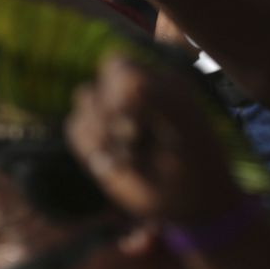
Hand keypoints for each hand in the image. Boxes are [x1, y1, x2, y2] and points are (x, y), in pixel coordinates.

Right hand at [66, 56, 241, 224]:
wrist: (189, 203)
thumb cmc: (195, 160)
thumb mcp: (183, 123)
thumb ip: (156, 95)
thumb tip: (122, 87)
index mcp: (154, 81)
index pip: (116, 64)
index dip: (116, 87)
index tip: (136, 115)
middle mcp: (126, 95)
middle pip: (92, 88)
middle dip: (107, 116)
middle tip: (135, 138)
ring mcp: (107, 117)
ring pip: (80, 111)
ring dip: (102, 136)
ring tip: (131, 156)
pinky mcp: (93, 140)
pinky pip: (74, 129)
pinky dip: (92, 150)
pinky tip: (116, 164)